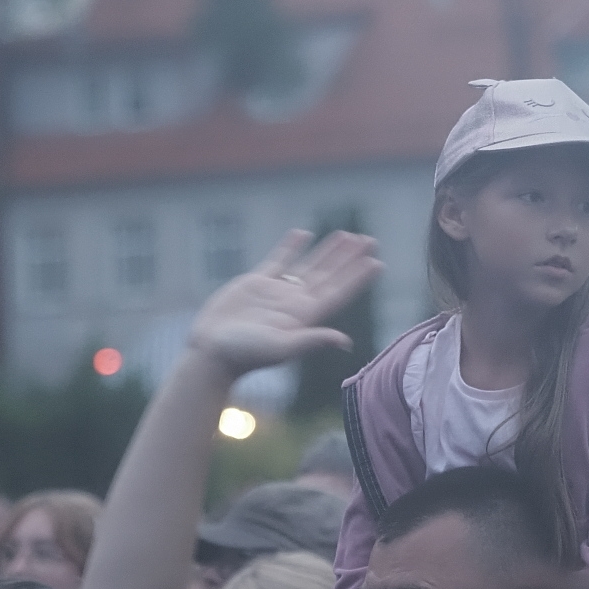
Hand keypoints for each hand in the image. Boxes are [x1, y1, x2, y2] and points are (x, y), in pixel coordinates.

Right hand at [188, 229, 381, 379]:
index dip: (358, 278)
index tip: (377, 262)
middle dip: (350, 259)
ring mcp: (276, 293)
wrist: (211, 352)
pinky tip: (304, 234)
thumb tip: (345, 342)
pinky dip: (292, 247)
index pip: (338, 292)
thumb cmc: (244, 354)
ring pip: (309, 265)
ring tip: (347, 234)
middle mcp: (295, 304)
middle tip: (371, 240)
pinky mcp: (255, 284)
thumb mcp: (280, 348)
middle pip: (330, 276)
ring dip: (329, 251)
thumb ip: (311, 340)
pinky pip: (279, 260)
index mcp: (305, 317)